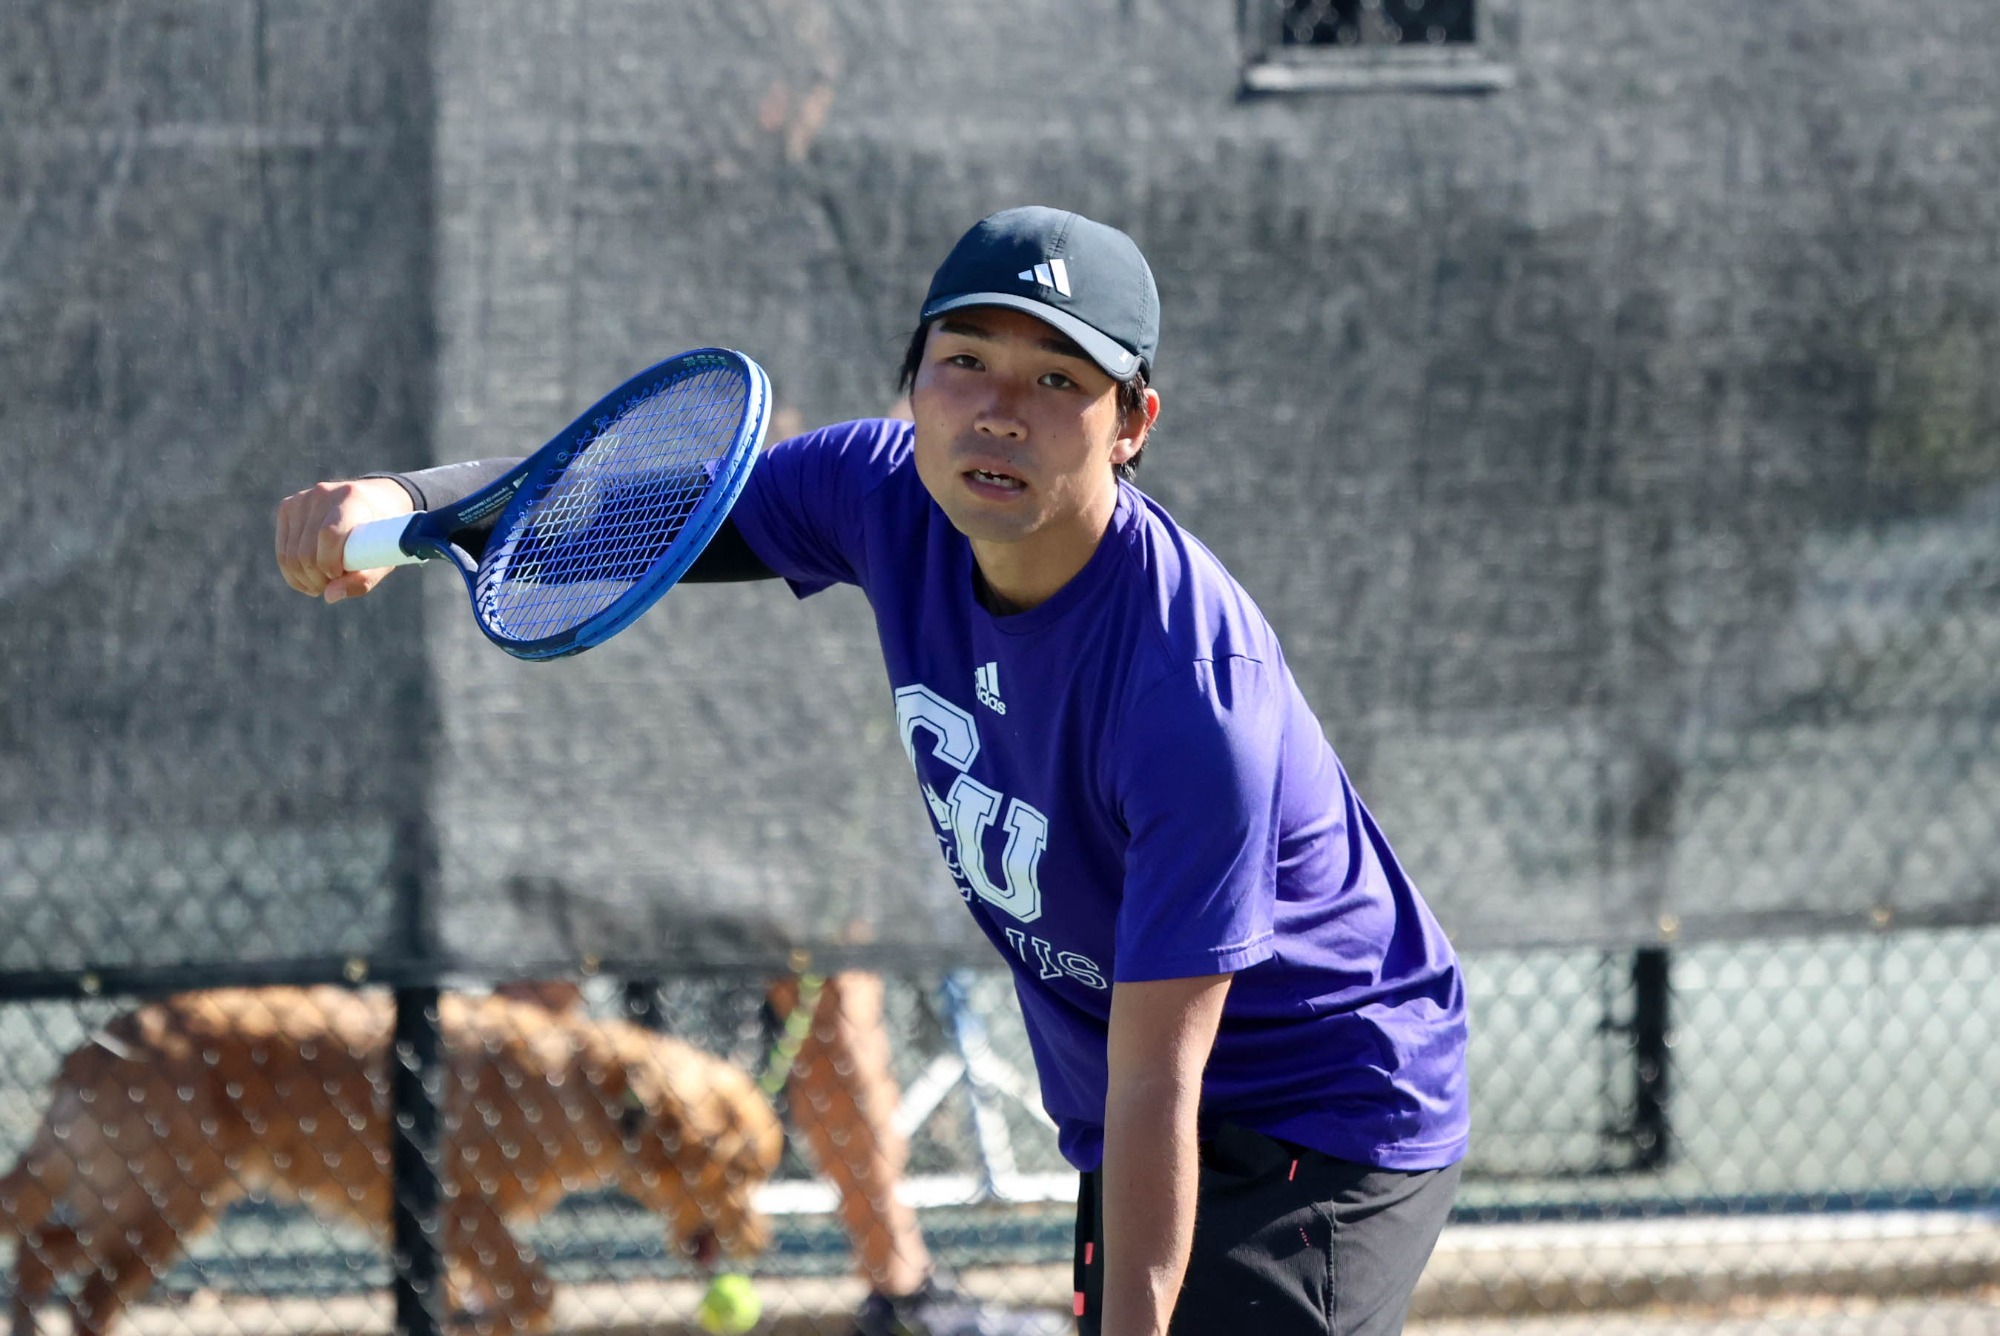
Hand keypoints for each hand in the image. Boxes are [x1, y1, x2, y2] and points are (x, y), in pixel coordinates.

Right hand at [275, 477, 414, 602]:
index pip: (329, 534)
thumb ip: (362, 580)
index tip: (339, 576)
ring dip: (305, 579)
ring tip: (323, 584)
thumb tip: (329, 595)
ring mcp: (301, 499)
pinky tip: (309, 579)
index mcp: (351, 498)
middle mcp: (322, 494)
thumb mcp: (383, 558)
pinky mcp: (287, 507)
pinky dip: (293, 573)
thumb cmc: (381, 534)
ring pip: (289, 554)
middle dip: (317, 578)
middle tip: (333, 585)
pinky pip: (282, 551)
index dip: (329, 563)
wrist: (374, 500)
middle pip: (306, 550)